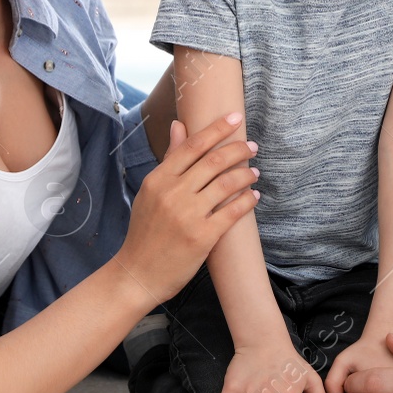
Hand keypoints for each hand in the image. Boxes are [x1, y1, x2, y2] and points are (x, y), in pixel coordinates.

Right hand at [113, 114, 259, 302]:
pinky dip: (247, 200)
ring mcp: (188, 215)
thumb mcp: (151, 192)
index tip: (235, 118)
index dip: (216, 129)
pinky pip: (232, 212)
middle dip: (238, 149)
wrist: (138, 274)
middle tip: (252, 146)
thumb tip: (179, 125)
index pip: (192, 145)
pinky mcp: (202, 237)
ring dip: (245, 174)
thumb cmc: (145, 232)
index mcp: (158, 179)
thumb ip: (169, 160)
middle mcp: (172, 193)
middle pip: (213, 161)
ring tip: (254, 171)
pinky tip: (255, 196)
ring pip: (226, 184)